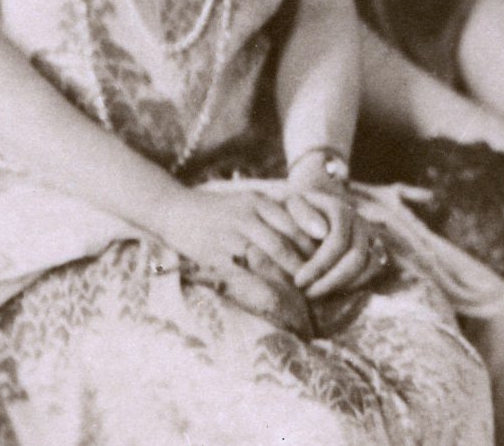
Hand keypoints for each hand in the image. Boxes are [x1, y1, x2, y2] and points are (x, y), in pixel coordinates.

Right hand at [154, 183, 315, 327]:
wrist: (174, 212)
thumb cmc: (216, 211)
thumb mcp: (246, 203)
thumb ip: (274, 216)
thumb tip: (311, 235)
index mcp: (256, 202)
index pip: (293, 224)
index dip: (312, 245)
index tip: (329, 261)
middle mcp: (245, 216)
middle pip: (283, 244)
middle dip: (304, 267)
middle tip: (321, 285)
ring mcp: (230, 235)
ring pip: (267, 260)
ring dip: (287, 280)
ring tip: (304, 296)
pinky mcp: (216, 255)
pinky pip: (244, 275)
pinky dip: (262, 289)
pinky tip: (276, 301)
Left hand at [284, 165, 384, 297]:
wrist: (313, 200)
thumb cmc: (296, 206)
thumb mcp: (292, 204)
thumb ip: (303, 215)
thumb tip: (322, 233)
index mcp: (340, 209)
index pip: (336, 242)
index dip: (318, 265)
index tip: (298, 281)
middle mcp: (359, 221)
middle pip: (356, 258)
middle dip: (331, 281)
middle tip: (308, 294)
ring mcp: (369, 235)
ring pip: (369, 267)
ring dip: (345, 285)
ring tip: (318, 294)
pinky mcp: (373, 248)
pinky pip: (374, 271)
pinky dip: (357, 285)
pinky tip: (332, 292)